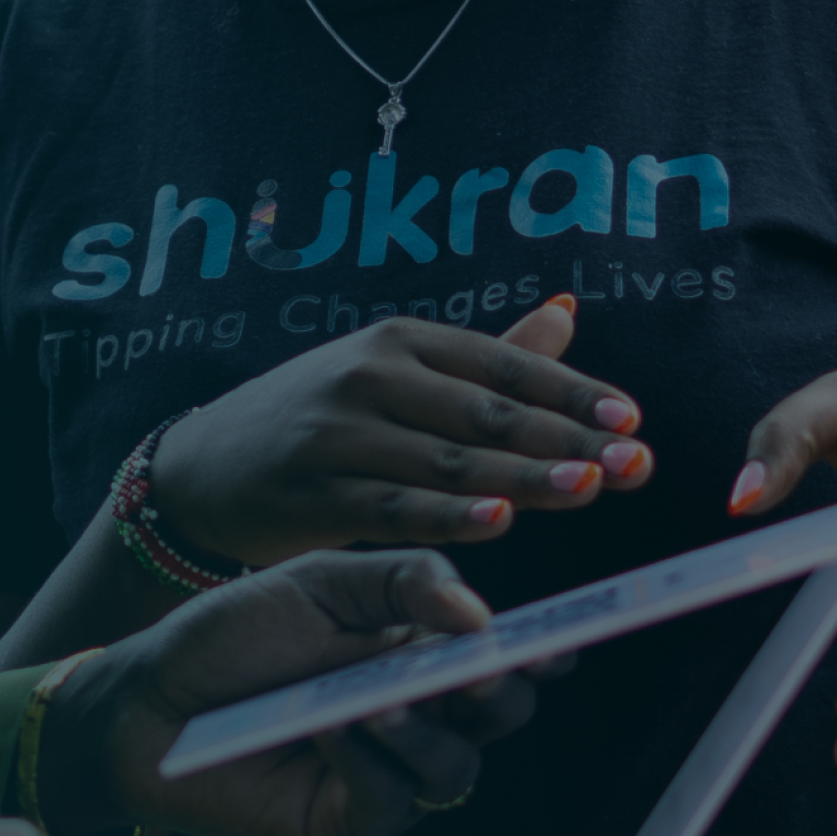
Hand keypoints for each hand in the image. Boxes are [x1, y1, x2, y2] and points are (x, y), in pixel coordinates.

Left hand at [44, 548, 542, 835]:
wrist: (147, 695)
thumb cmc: (231, 635)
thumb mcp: (317, 582)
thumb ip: (401, 580)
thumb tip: (479, 614)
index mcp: (420, 645)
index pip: (503, 650)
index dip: (543, 646)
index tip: (561, 635)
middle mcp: (418, 710)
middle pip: (501, 713)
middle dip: (503, 691)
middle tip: (487, 666)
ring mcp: (387, 768)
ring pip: (457, 767)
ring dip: (432, 731)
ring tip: (385, 697)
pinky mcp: (349, 817)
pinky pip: (389, 798)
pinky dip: (370, 759)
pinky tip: (333, 725)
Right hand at [148, 296, 650, 565]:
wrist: (203, 469)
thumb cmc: (317, 419)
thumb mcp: (394, 374)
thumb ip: (486, 356)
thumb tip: (568, 312)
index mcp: (399, 341)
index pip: (501, 363)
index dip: (570, 392)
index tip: (631, 419)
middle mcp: (368, 376)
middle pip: (483, 413)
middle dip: (565, 440)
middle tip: (633, 462)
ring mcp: (336, 434)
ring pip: (446, 462)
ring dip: (524, 479)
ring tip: (588, 488)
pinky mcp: (311, 492)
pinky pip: (394, 510)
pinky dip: (449, 517)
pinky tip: (500, 523)